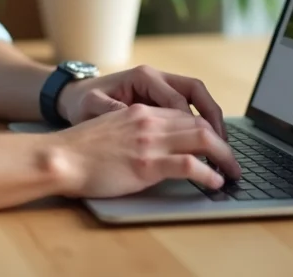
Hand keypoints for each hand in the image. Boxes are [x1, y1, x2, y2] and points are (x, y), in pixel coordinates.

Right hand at [50, 103, 240, 197]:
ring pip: (202, 139)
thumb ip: (135, 131)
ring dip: (224, 157)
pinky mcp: (146, 164)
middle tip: (232, 161)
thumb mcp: (112, 129)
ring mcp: (149, 141)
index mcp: (140, 110)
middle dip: (223, 143)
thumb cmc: (81, 149)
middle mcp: (148, 120)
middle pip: (200, 123)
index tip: (216, 145)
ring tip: (232, 173)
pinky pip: (189, 164)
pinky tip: (214, 182)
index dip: (208, 128)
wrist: (60, 156)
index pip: (185, 113)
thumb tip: (156, 148)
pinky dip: (208, 174)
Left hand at [57, 64, 227, 140]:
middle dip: (212, 117)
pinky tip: (205, 142)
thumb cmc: (82, 102)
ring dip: (211, 119)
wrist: (73, 96)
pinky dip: (200, 122)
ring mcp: (160, 86)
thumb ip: (113, 112)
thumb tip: (137, 121)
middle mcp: (156, 77)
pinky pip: (188, 106)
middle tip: (224, 144)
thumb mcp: (93, 107)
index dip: (192, 123)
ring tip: (222, 146)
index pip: (177, 99)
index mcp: (143, 77)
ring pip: (197, 97)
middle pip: (196, 91)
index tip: (203, 144)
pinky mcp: (160, 98)